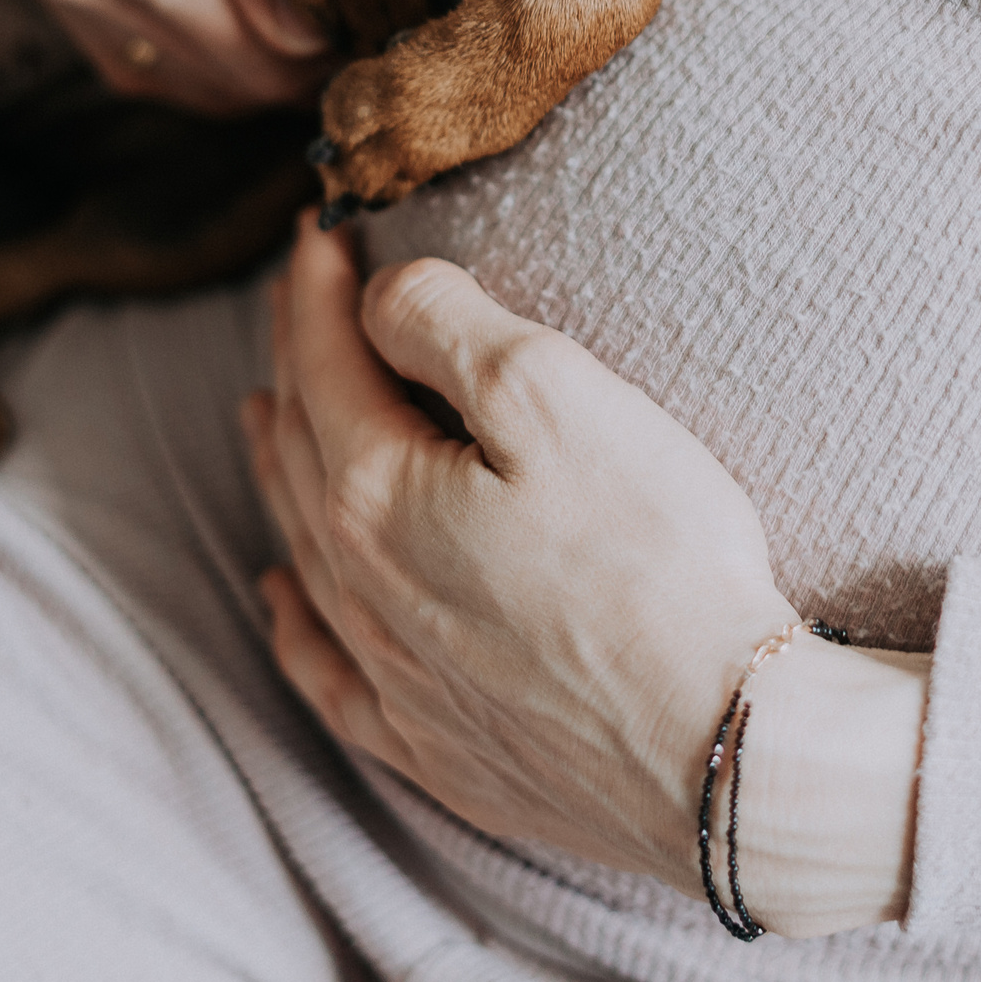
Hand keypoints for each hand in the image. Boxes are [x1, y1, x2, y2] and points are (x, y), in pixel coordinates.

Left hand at [246, 214, 927, 935]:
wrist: (717, 750)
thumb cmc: (653, 562)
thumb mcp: (556, 395)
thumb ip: (447, 327)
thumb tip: (377, 298)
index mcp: (378, 495)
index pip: (325, 364)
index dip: (314, 290)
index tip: (315, 231)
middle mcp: (363, 589)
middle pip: (305, 450)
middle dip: (295, 362)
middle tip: (294, 301)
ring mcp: (396, 677)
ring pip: (307, 550)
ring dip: (280, 469)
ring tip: (263, 414)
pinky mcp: (439, 747)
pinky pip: (329, 674)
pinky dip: (294, 623)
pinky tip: (280, 598)